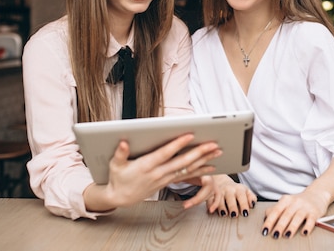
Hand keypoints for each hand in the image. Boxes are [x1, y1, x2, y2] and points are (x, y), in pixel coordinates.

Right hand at [84, 133, 221, 211]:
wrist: (120, 198)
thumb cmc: (118, 178)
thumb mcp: (115, 165)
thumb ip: (120, 153)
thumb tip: (123, 142)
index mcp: (146, 166)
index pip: (165, 153)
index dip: (178, 144)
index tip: (190, 135)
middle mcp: (158, 173)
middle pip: (182, 162)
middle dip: (199, 152)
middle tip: (213, 144)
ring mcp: (165, 179)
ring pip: (188, 169)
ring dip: (204, 160)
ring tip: (217, 152)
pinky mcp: (168, 182)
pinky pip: (187, 176)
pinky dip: (199, 171)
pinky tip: (211, 166)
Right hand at [205, 174, 255, 216]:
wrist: (222, 182)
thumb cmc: (237, 190)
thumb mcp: (246, 191)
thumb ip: (251, 197)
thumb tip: (253, 205)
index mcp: (239, 189)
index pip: (242, 196)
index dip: (244, 204)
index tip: (245, 213)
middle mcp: (229, 190)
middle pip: (230, 198)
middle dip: (232, 207)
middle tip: (234, 215)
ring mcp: (219, 192)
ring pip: (219, 199)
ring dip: (221, 207)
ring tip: (224, 214)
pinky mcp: (211, 195)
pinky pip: (209, 200)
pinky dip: (210, 205)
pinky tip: (211, 211)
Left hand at [261, 190, 328, 238]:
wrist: (316, 195)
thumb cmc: (298, 202)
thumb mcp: (286, 203)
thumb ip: (276, 209)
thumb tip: (265, 218)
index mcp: (286, 200)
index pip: (276, 211)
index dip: (269, 221)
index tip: (264, 230)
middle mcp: (295, 202)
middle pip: (286, 215)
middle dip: (280, 226)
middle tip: (275, 235)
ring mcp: (305, 207)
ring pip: (298, 217)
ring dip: (292, 227)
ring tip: (287, 235)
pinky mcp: (315, 212)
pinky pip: (311, 220)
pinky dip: (307, 227)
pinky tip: (304, 233)